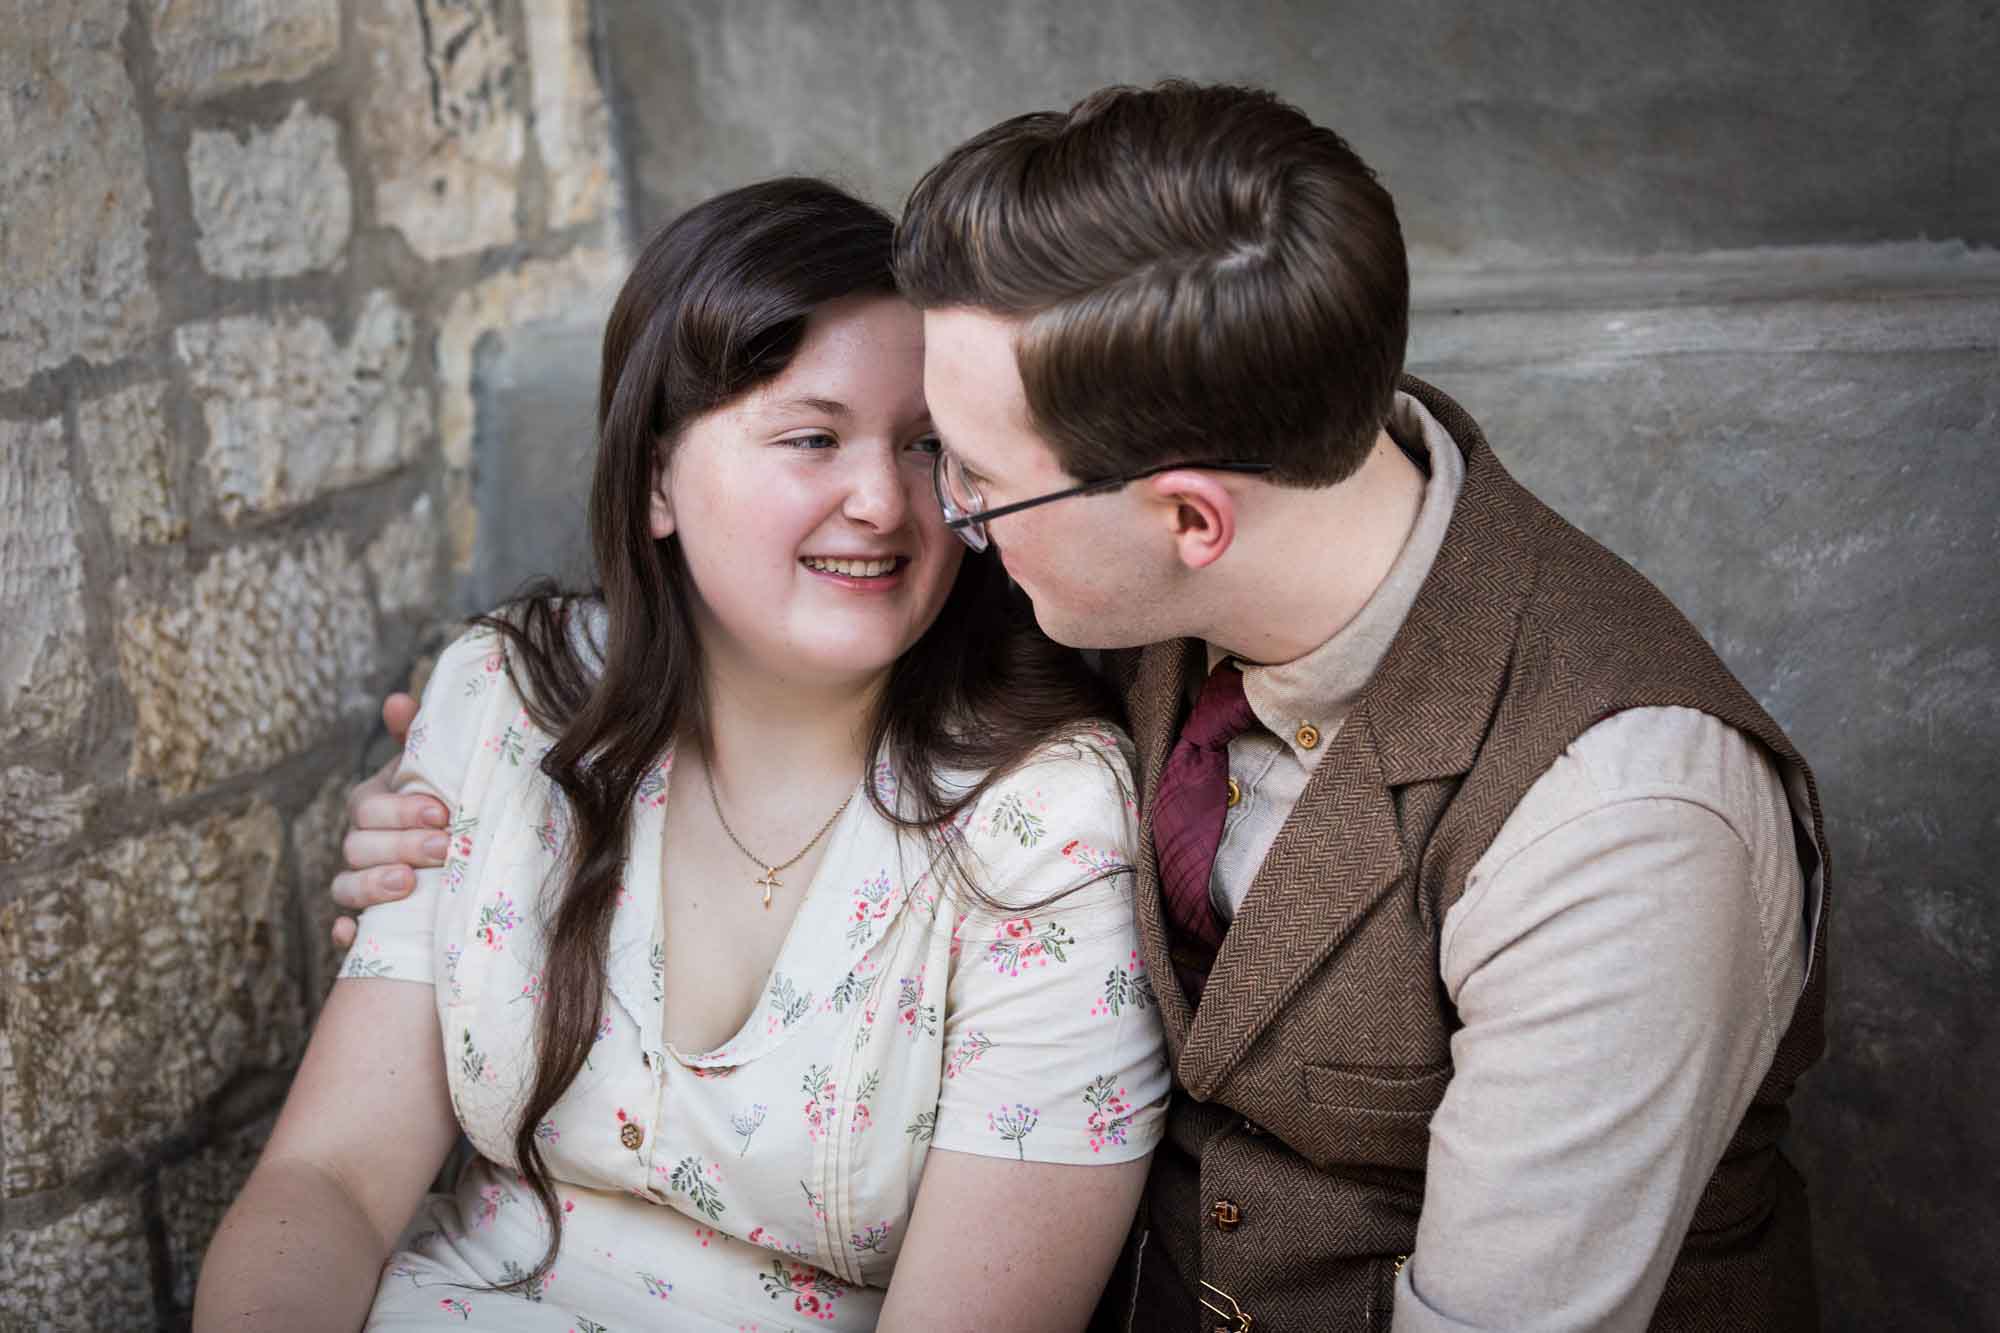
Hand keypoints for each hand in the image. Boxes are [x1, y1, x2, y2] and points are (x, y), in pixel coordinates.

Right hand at [329, 693, 448, 948]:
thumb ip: (421, 738)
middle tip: (444, 847)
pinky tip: (355, 932)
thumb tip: (397, 701)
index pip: (368, 804)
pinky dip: (347, 933)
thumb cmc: (449, 804)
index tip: (442, 812)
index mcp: (375, 804)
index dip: (400, 809)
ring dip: (372, 885)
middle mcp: (362, 843)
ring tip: (408, 885)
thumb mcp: (439, 771)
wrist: (470, 859)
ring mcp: (361, 883)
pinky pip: (344, 932)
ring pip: (344, 885)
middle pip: (358, 844)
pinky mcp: (368, 922)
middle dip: (400, 844)